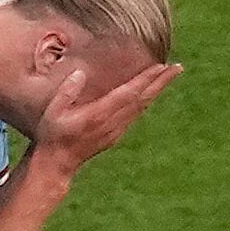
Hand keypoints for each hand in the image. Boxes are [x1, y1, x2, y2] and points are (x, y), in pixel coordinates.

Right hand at [29, 52, 180, 173]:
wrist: (56, 163)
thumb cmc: (52, 135)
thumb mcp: (52, 112)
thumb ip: (66, 92)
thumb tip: (80, 74)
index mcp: (98, 115)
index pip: (128, 94)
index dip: (146, 79)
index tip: (161, 66)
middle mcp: (111, 123)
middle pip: (142, 100)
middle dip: (160, 83)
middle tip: (177, 68)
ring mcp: (115, 131)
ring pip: (141, 108)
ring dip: (155, 91)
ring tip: (167, 76)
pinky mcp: (115, 136)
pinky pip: (134, 115)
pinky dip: (144, 102)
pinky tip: (148, 94)